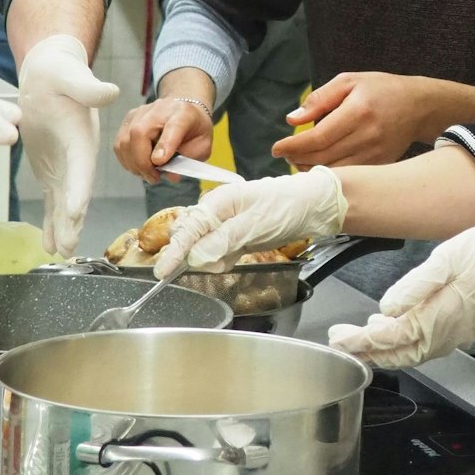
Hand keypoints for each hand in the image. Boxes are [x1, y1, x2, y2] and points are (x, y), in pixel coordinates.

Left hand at [18, 35, 121, 256]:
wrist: (51, 74)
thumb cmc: (61, 72)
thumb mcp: (71, 76)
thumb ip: (89, 88)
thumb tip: (111, 92)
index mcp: (82, 139)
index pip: (83, 169)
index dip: (79, 191)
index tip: (74, 212)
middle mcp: (78, 157)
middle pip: (77, 195)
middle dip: (72, 222)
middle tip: (66, 247)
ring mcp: (66, 166)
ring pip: (65, 204)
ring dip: (63, 227)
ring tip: (59, 252)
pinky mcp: (52, 170)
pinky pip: (53, 201)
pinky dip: (51, 221)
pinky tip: (48, 243)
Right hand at [113, 97, 214, 182]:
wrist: (183, 108)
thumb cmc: (193, 129)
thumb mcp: (202, 145)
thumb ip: (189, 160)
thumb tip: (171, 175)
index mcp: (183, 114)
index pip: (173, 127)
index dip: (165, 145)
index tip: (160, 162)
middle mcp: (159, 109)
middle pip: (140, 133)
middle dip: (142, 163)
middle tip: (154, 178)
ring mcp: (140, 112)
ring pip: (125, 140)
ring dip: (133, 164)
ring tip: (148, 173)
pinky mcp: (128, 119)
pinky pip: (120, 144)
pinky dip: (127, 159)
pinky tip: (139, 165)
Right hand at [155, 165, 348, 275]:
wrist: (312, 206)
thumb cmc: (285, 208)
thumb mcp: (254, 225)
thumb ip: (223, 241)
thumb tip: (196, 257)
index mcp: (217, 202)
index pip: (188, 229)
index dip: (174, 252)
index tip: (162, 272)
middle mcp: (217, 212)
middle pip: (190, 238)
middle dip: (196, 255)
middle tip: (221, 259)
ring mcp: (225, 224)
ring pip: (203, 249)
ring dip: (213, 259)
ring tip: (236, 253)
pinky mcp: (235, 236)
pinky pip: (218, 253)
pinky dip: (223, 259)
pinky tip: (236, 255)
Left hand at [274, 72, 433, 167]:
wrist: (418, 106)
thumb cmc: (380, 89)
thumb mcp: (349, 81)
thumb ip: (319, 99)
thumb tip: (292, 120)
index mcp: (358, 112)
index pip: (318, 137)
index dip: (293, 146)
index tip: (276, 147)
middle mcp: (368, 136)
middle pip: (323, 158)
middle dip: (297, 158)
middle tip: (284, 153)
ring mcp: (376, 154)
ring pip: (335, 172)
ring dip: (311, 170)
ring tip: (298, 160)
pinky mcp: (381, 165)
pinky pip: (350, 177)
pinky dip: (330, 175)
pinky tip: (319, 165)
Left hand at [327, 224, 474, 367]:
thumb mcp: (447, 258)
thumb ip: (415, 286)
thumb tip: (386, 308)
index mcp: (438, 318)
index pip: (388, 337)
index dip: (359, 340)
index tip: (337, 338)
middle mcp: (446, 335)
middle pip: (397, 354)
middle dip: (365, 350)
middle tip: (340, 340)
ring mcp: (456, 335)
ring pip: (412, 353)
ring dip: (384, 349)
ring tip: (362, 335)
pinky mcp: (464, 330)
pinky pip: (427, 345)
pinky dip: (405, 343)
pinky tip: (397, 325)